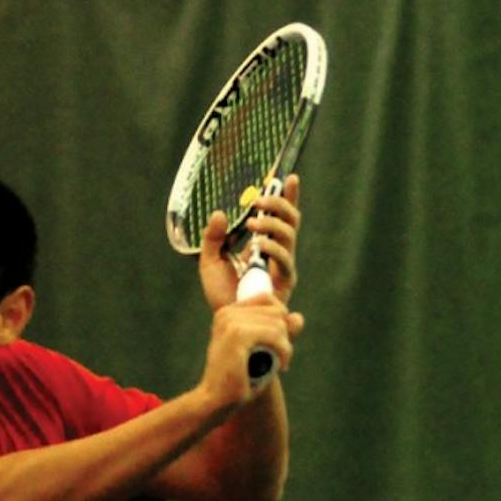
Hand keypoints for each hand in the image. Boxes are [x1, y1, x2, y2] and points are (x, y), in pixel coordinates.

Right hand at [197, 293, 304, 408]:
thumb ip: (280, 333)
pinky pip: (275, 335)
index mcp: (227, 313)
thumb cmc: (238, 380)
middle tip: (280, 359)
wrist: (215, 402)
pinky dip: (284, 352)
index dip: (281, 321)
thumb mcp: (262, 352)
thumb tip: (299, 317)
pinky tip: (282, 367)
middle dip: (284, 336)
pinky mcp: (237, 336)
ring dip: (286, 347)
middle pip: (276, 311)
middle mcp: (227, 313)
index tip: (277, 345)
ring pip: (278, 323)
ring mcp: (230, 323)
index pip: (268, 300)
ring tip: (280, 364)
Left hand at [198, 174, 302, 310]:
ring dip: (273, 223)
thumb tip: (218, 213)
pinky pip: (285, 259)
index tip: (290, 177)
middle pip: (291, 220)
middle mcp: (278, 253)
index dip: (288, 197)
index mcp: (264, 245)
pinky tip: (259, 245)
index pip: (281, 217)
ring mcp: (283, 267)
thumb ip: (212, 238)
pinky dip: (273, 247)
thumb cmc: (222, 295)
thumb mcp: (209, 261)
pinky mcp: (284, 282)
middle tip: (259, 200)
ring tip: (253, 222)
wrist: (229, 323)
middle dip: (279, 204)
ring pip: (289, 234)